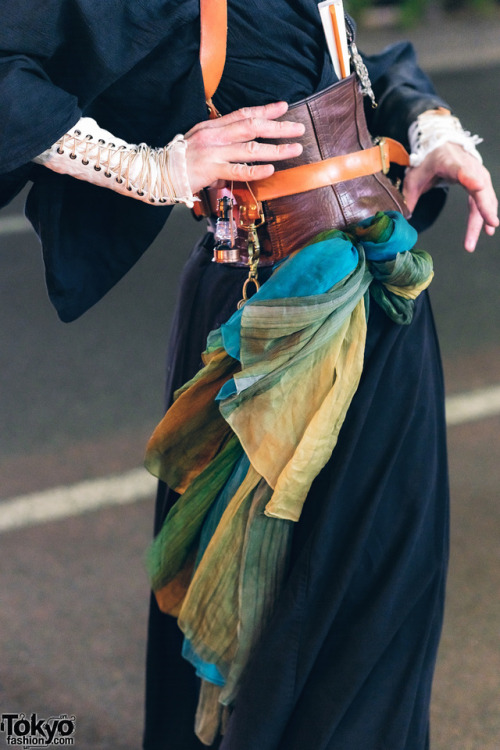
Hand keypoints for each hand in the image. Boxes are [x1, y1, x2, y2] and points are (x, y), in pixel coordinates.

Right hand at [183, 101, 304, 192]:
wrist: (157, 172)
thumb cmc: (180, 160)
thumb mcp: (200, 142)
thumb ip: (220, 141)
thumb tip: (239, 144)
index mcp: (213, 126)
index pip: (244, 114)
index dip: (265, 110)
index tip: (284, 107)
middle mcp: (215, 136)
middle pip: (252, 126)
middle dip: (278, 127)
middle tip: (298, 128)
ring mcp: (213, 152)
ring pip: (250, 148)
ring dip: (276, 149)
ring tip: (294, 149)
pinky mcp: (210, 170)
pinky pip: (238, 170)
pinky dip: (255, 170)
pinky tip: (270, 169)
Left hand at [403, 142, 498, 251]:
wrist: (443, 146)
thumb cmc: (429, 161)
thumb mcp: (414, 177)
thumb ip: (410, 197)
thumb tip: (404, 218)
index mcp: (450, 162)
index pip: (461, 170)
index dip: (470, 178)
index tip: (478, 186)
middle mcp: (469, 167)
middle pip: (480, 189)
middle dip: (485, 208)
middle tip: (490, 225)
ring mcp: (478, 174)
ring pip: (485, 197)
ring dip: (484, 218)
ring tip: (483, 236)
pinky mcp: (480, 181)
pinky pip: (485, 199)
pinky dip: (486, 214)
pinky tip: (487, 230)